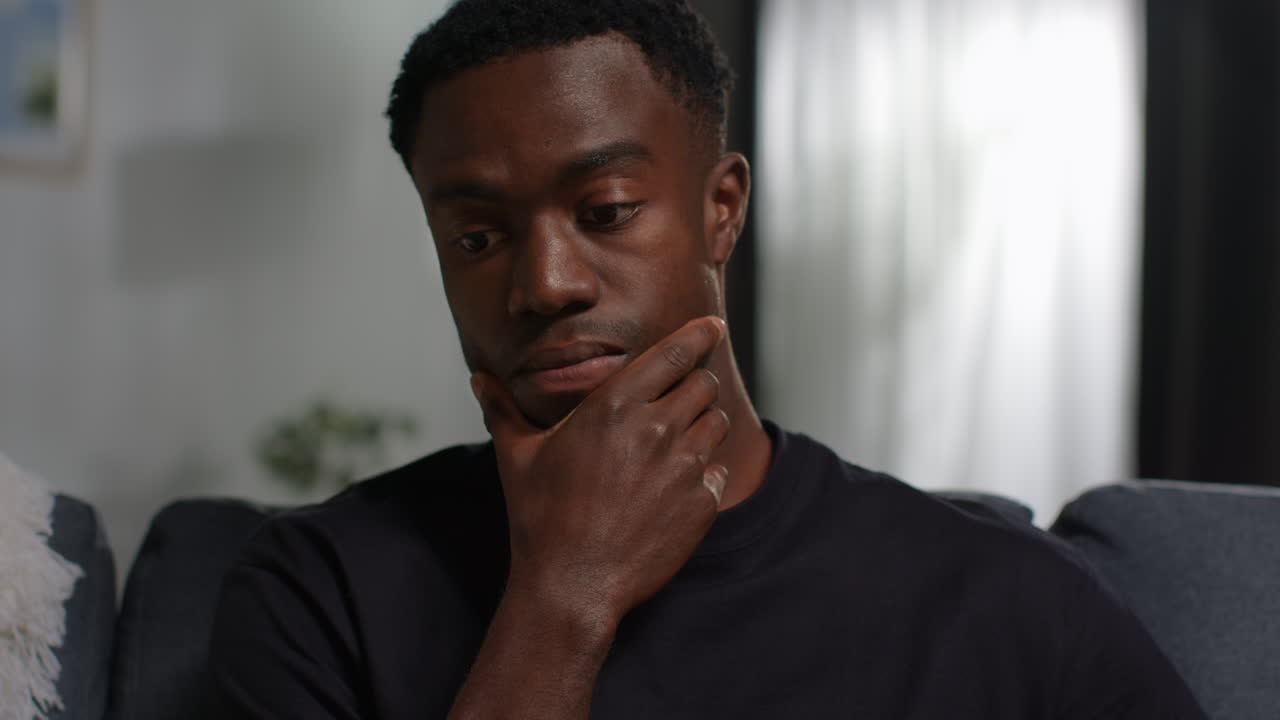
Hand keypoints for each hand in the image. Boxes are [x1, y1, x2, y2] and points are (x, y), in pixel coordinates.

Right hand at [471, 316, 730, 626]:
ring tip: (673, 447)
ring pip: (717, 424)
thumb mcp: (516, 457)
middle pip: (704, 384)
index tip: (713, 325)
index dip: (700, 334)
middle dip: (695, 385)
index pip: (675, 352)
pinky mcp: (702, 504)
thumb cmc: (539, 517)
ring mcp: (684, 467)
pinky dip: (703, 475)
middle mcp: (656, 429)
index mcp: (613, 406)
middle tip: (679, 399)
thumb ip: (502, 409)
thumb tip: (477, 378)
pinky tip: (673, 491)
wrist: (572, 585)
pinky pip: (717, 472)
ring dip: (702, 427)